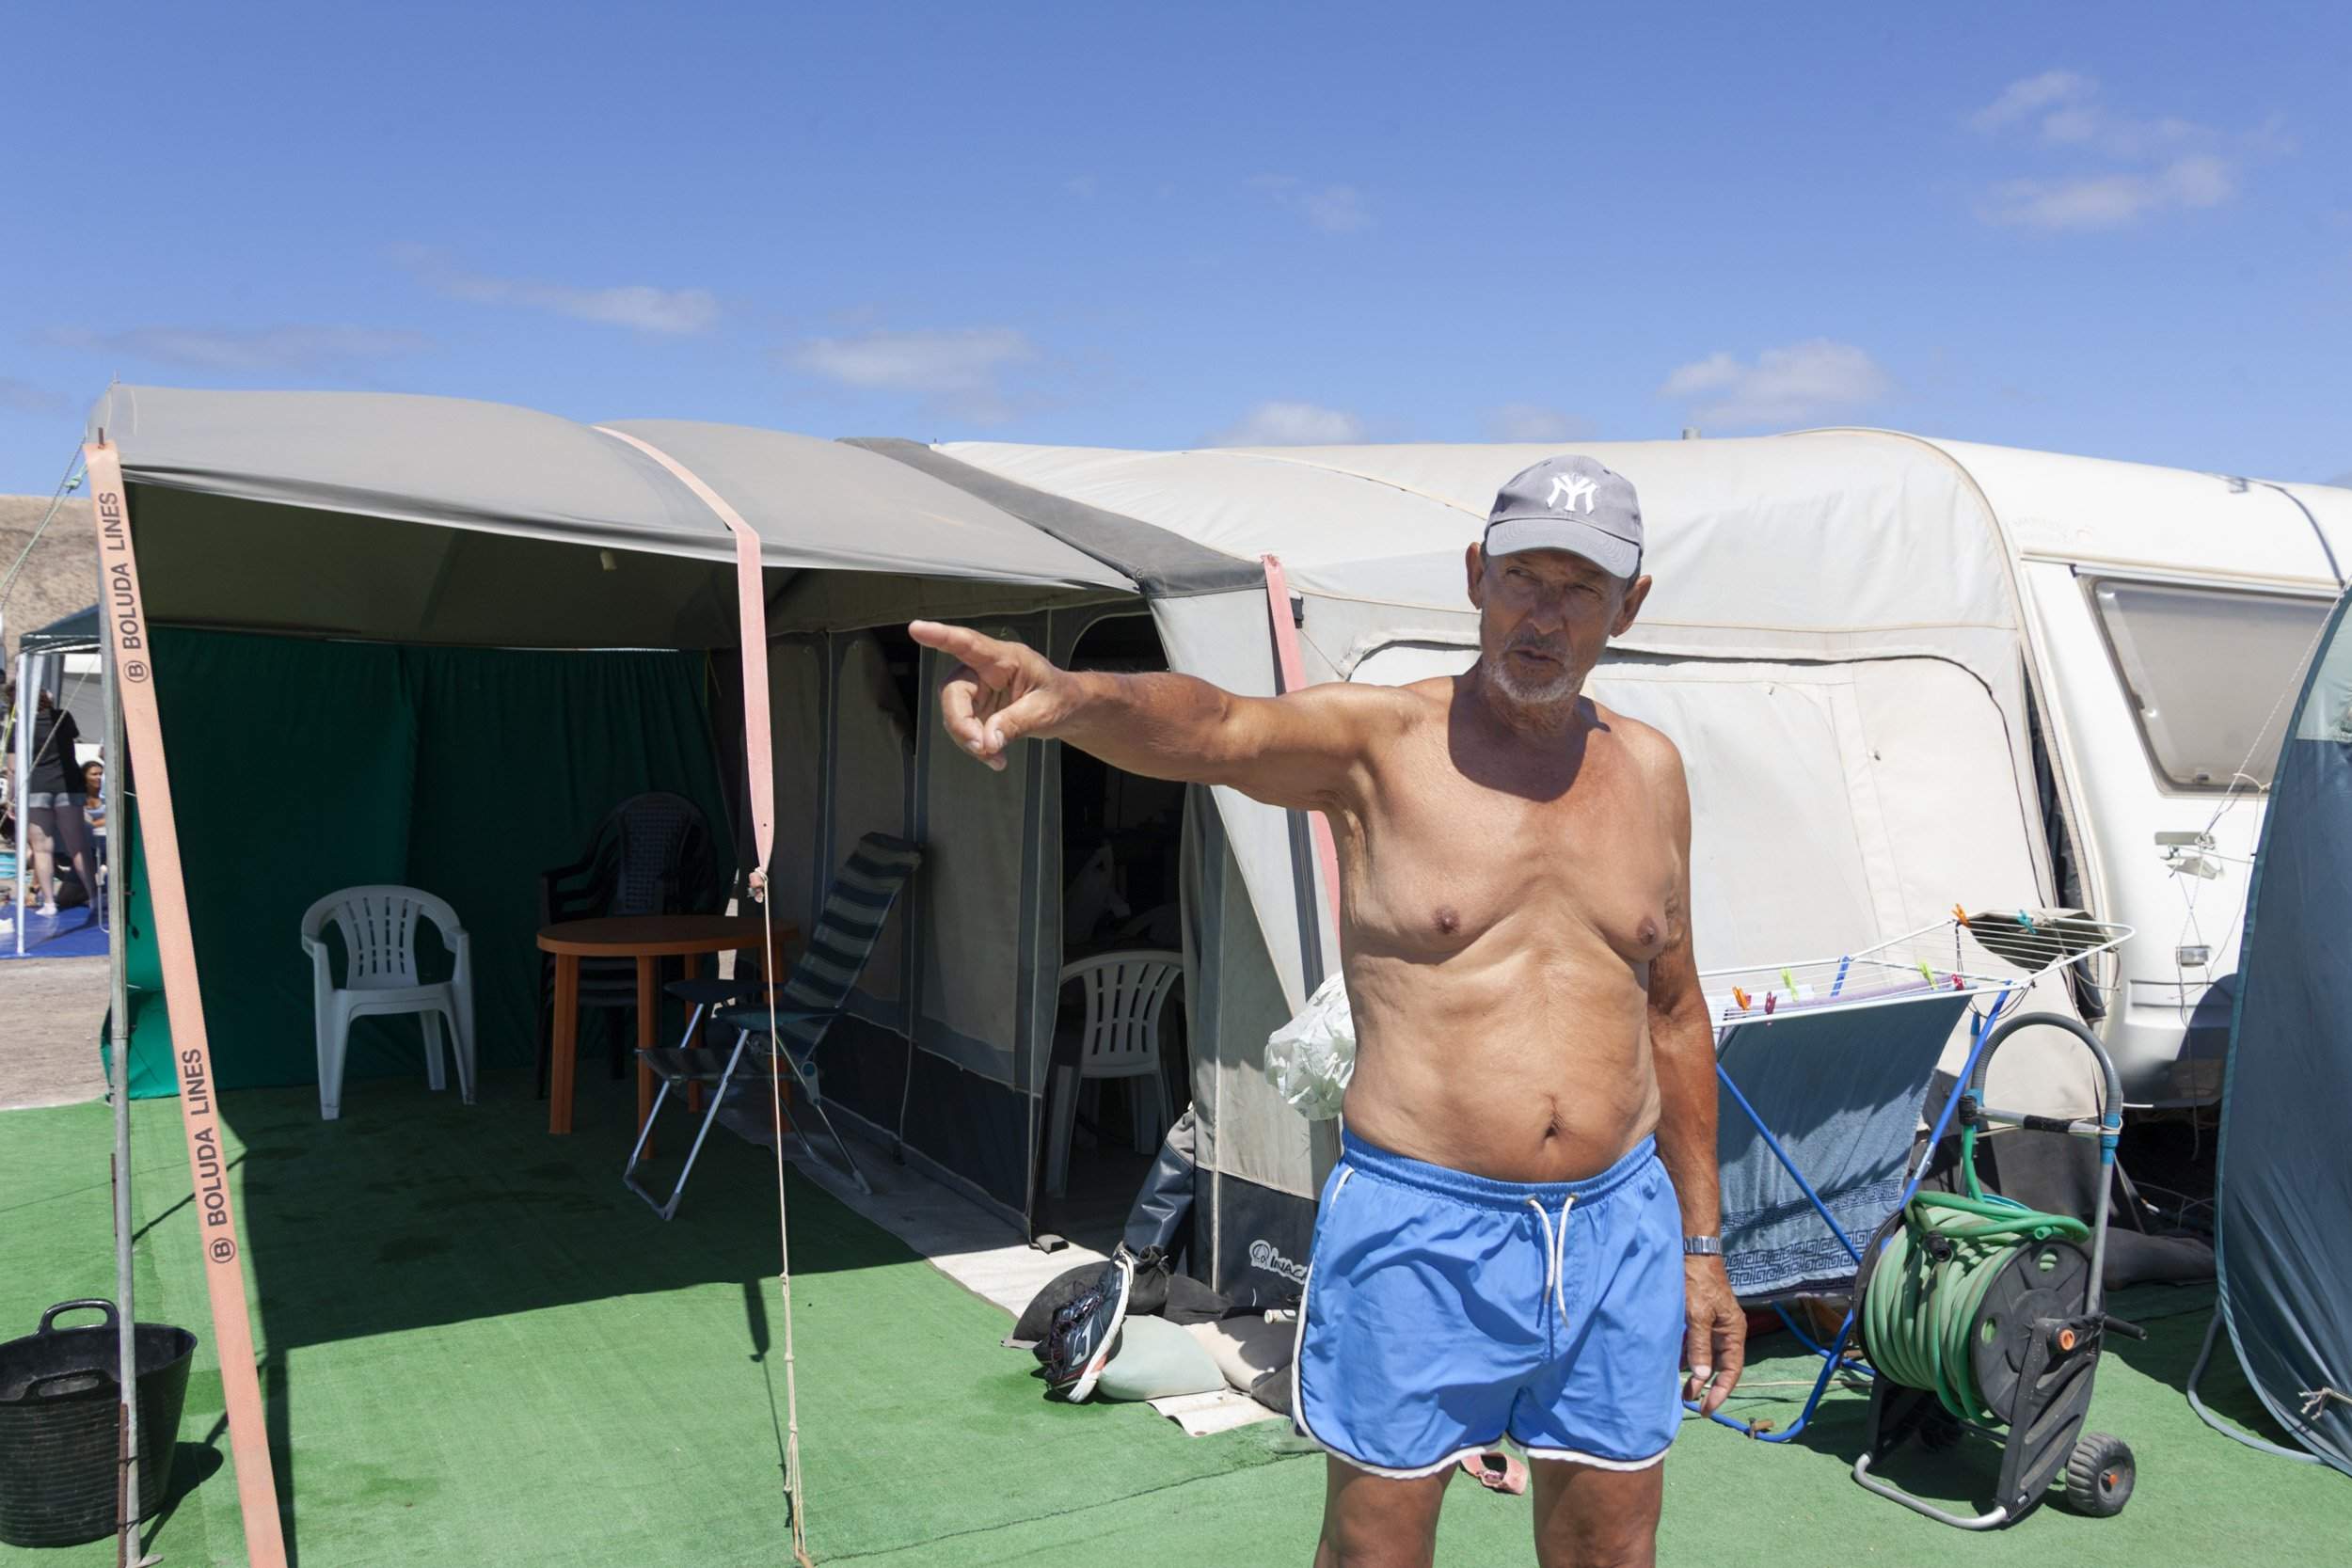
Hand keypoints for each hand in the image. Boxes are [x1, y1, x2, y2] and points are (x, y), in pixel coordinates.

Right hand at [907, 620, 1075, 772]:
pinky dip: (978, 747)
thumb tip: (987, 741)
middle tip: (981, 747)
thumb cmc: (1059, 698)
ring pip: (955, 714)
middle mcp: (984, 671)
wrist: (1067, 710)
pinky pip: (965, 730)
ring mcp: (978, 692)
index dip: (941, 636)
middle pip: (955, 691)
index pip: (969, 644)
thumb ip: (1015, 723)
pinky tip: (997, 758)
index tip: (917, 629)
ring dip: (970, 740)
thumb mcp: (1045, 710)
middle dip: (961, 722)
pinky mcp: (977, 712)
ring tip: (996, 757)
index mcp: (1004, 659)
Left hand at [1682, 1254, 1744, 1416]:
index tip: (1707, 1408)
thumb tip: (1701, 1376)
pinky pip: (1697, 1343)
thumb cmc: (1698, 1282)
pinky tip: (1678, 1364)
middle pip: (1719, 1366)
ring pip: (1706, 1356)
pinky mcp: (1701, 1318)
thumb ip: (1699, 1346)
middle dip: (1705, 1385)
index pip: (1731, 1370)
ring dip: (1695, 1372)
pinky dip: (1688, 1355)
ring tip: (1682, 1389)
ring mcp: (1715, 1324)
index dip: (1720, 1391)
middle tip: (1689, 1402)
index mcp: (1733, 1332)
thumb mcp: (1697, 1316)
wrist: (1693, 1252)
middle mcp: (1727, 1331)